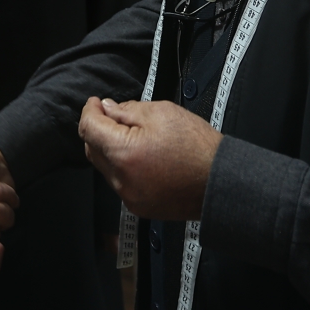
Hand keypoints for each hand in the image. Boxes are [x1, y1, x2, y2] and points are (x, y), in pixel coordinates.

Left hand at [78, 97, 220, 220]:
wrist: (220, 182)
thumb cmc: (197, 148)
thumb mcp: (162, 113)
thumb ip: (127, 110)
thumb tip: (108, 109)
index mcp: (124, 153)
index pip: (88, 129)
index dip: (90, 110)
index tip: (96, 103)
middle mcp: (121, 180)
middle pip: (92, 149)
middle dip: (99, 130)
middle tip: (114, 116)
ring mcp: (129, 196)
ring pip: (106, 167)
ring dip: (112, 150)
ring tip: (137, 137)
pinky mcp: (139, 206)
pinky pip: (121, 183)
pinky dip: (124, 168)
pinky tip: (144, 158)